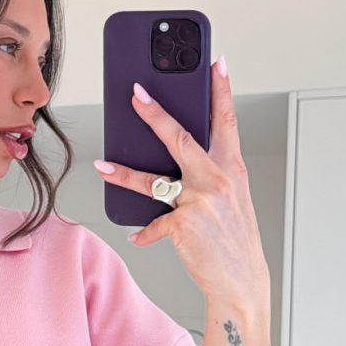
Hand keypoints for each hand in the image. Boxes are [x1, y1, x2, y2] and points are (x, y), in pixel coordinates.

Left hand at [96, 58, 269, 307]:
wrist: (242, 283)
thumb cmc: (234, 239)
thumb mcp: (232, 199)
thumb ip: (211, 174)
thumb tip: (180, 157)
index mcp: (233, 169)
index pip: (226, 122)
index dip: (221, 90)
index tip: (216, 62)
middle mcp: (219, 180)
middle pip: (181, 138)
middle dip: (155, 114)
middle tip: (135, 93)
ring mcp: (201, 201)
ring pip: (153, 179)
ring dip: (122, 172)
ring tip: (102, 165)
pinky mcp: (184, 224)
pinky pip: (153, 223)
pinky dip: (145, 231)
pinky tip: (137, 234)